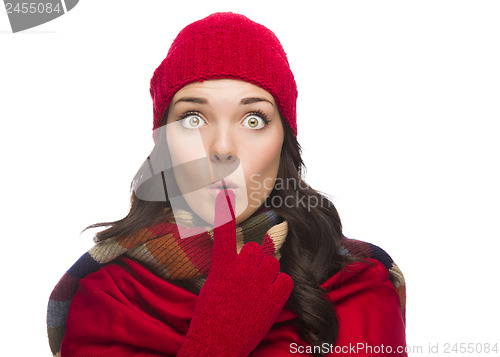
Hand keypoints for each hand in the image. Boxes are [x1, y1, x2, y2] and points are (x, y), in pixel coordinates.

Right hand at [177, 189, 293, 356]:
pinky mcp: (276, 295)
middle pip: (258, 247)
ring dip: (268, 273)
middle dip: (256, 259)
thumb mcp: (212, 286)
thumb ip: (226, 268)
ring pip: (273, 261)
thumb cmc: (210, 316)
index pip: (224, 232)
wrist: (218, 343)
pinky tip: (268, 299)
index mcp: (223, 266)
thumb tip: (237, 259)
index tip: (224, 192)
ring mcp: (261, 281)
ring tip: (257, 293)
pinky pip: (285, 279)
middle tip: (249, 278)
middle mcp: (242, 268)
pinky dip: (279, 287)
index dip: (225, 210)